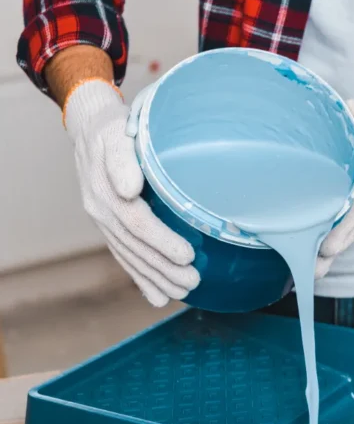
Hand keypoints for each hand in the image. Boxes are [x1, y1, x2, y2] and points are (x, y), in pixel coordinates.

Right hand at [65, 80, 198, 305]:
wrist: (90, 127)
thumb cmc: (114, 128)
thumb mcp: (117, 134)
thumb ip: (123, 160)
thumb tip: (130, 189)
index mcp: (106, 191)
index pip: (137, 223)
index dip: (162, 241)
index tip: (187, 256)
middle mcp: (101, 211)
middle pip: (135, 247)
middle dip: (164, 268)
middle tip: (193, 282)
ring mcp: (103, 221)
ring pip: (130, 256)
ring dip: (155, 278)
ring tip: (181, 293)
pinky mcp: (109, 226)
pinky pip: (124, 256)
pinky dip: (141, 277)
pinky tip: (157, 296)